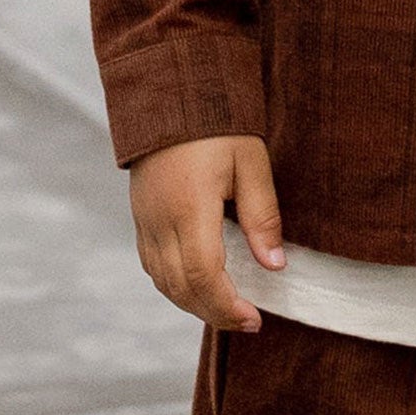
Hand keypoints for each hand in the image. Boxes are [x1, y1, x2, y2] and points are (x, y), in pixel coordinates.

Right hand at [128, 134, 284, 330]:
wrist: (171, 94)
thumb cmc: (218, 125)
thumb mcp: (251, 162)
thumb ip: (262, 216)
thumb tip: (275, 266)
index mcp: (189, 207)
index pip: (204, 276)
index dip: (227, 306)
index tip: (254, 320)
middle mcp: (160, 221)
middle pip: (181, 288)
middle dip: (214, 313)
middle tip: (248, 321)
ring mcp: (145, 220)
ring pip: (163, 282)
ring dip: (194, 303)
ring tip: (228, 307)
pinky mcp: (140, 217)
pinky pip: (153, 265)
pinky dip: (176, 285)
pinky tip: (200, 284)